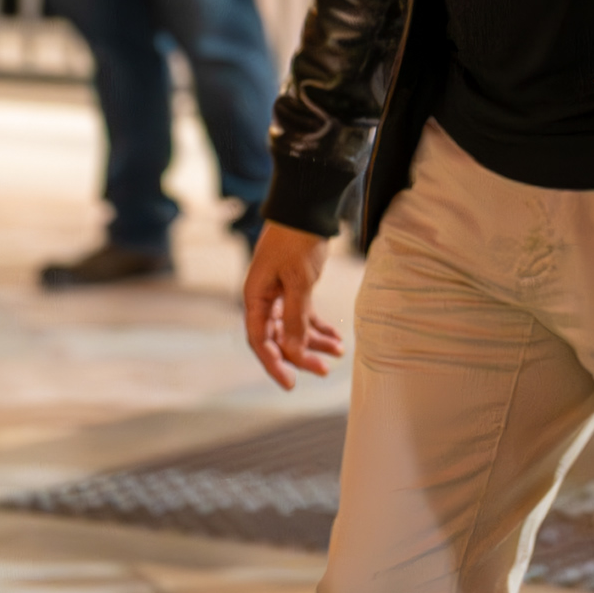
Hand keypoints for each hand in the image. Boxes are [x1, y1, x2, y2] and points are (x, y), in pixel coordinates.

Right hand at [241, 222, 346, 389]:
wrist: (306, 209)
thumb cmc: (297, 242)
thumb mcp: (298, 282)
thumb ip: (294, 318)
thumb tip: (292, 350)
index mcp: (255, 297)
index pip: (260, 340)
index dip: (274, 364)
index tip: (290, 383)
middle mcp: (263, 299)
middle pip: (278, 338)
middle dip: (301, 356)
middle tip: (324, 371)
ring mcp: (278, 294)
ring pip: (293, 329)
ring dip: (314, 342)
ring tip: (338, 352)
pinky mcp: (294, 288)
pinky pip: (304, 316)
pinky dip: (318, 327)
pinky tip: (336, 337)